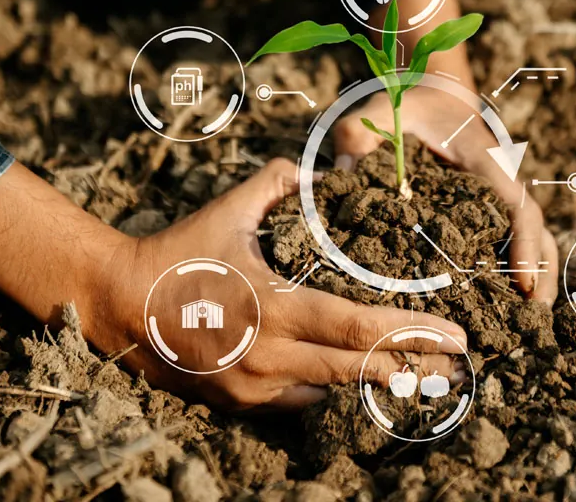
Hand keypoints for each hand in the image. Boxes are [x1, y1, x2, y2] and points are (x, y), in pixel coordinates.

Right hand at [90, 159, 467, 408]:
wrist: (118, 305)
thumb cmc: (179, 252)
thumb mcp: (229, 208)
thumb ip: (279, 182)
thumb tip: (320, 170)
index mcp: (274, 306)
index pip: (359, 329)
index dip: (412, 334)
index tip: (454, 334)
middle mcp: (270, 357)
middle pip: (359, 371)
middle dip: (414, 366)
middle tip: (457, 362)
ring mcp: (255, 387)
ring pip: (334, 391)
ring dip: (374, 379)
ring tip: (415, 367)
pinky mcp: (241, 404)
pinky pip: (301, 403)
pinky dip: (330, 387)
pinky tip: (352, 373)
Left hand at [332, 86, 558, 304]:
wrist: (436, 97)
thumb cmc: (411, 108)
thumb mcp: (381, 112)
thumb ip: (357, 137)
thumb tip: (337, 178)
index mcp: (484, 161)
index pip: (515, 204)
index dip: (524, 243)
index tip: (523, 281)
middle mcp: (500, 182)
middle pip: (536, 229)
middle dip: (541, 272)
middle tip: (532, 317)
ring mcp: (499, 197)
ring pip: (534, 237)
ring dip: (538, 277)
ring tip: (527, 324)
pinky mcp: (490, 210)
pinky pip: (513, 240)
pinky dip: (519, 270)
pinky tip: (505, 305)